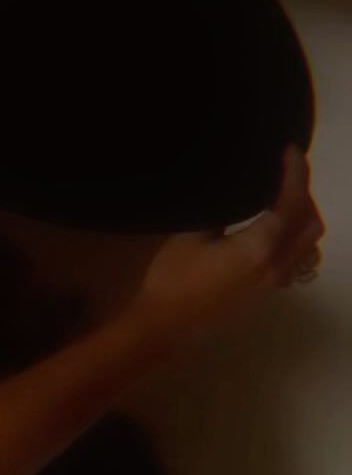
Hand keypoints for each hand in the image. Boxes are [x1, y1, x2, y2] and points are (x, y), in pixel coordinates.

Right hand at [133, 143, 325, 344]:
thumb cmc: (173, 276)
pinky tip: (274, 227)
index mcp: (259, 247)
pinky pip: (296, 257)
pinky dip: (295, 235)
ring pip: (307, 243)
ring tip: (282, 195)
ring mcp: (274, 280)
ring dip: (303, 215)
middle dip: (303, 192)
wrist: (165, 323)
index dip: (294, 173)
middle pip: (309, 222)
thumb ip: (222, 210)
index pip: (291, 203)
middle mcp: (276, 264)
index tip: (289, 150)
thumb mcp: (193, 233)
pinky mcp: (265, 289)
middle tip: (285, 170)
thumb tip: (237, 189)